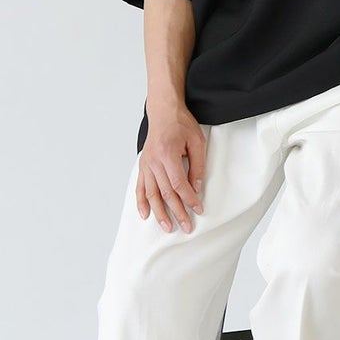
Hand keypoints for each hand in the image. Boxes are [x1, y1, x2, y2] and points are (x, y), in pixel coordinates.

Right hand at [137, 109, 205, 232]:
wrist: (163, 112)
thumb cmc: (181, 124)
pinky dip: (141, 202)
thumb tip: (197, 188)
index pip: (179, 184)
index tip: (198, 209)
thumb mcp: (197, 141)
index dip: (189, 199)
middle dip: (177, 212)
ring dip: (159, 213)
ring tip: (167, 227)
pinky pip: (140, 187)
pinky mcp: (143, 166)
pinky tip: (145, 215)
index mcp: (168, 154)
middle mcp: (154, 161)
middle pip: (165, 193)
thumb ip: (197, 165)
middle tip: (187, 227)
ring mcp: (146, 164)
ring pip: (151, 194)